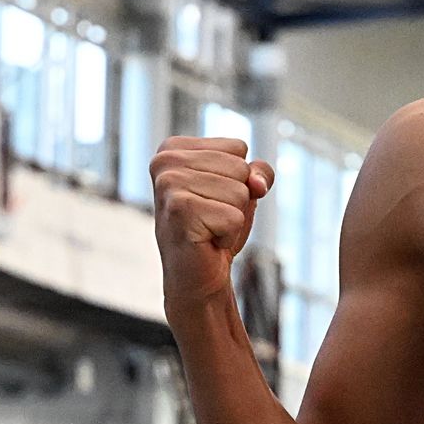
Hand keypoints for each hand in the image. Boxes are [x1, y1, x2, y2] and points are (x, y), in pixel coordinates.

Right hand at [150, 136, 274, 309]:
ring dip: (232, 218)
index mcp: (174, 148)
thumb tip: (257, 183)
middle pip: (240, 168)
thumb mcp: (242, 189)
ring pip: (240, 192)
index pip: (238, 148)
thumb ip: (258, 173)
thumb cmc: (215, 228)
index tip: (213, 198)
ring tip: (208, 228)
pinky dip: (229, 235)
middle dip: (237, 199)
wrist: (196, 275)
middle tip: (211, 217)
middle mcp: (164, 161)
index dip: (238, 178)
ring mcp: (169, 185)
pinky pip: (235, 217)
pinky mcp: (180, 210)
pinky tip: (206, 240)